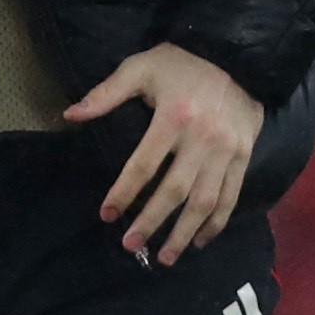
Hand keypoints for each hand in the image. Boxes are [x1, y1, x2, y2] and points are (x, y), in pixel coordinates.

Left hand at [70, 42, 261, 263]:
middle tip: (131, 246)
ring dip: (185, 233)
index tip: (107, 215)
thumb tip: (70, 115)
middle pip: (175, 191)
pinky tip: (200, 239)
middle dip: (152, 222)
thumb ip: (105, 93)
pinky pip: (230, 197)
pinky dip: (216, 222)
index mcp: (173, 118)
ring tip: (166, 257)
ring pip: (205, 202)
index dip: (124, 193)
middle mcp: (202, 140)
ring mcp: (227, 152)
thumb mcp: (139, 68)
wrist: (237, 57)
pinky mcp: (244, 158)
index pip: (143, 165)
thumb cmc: (179, 63)